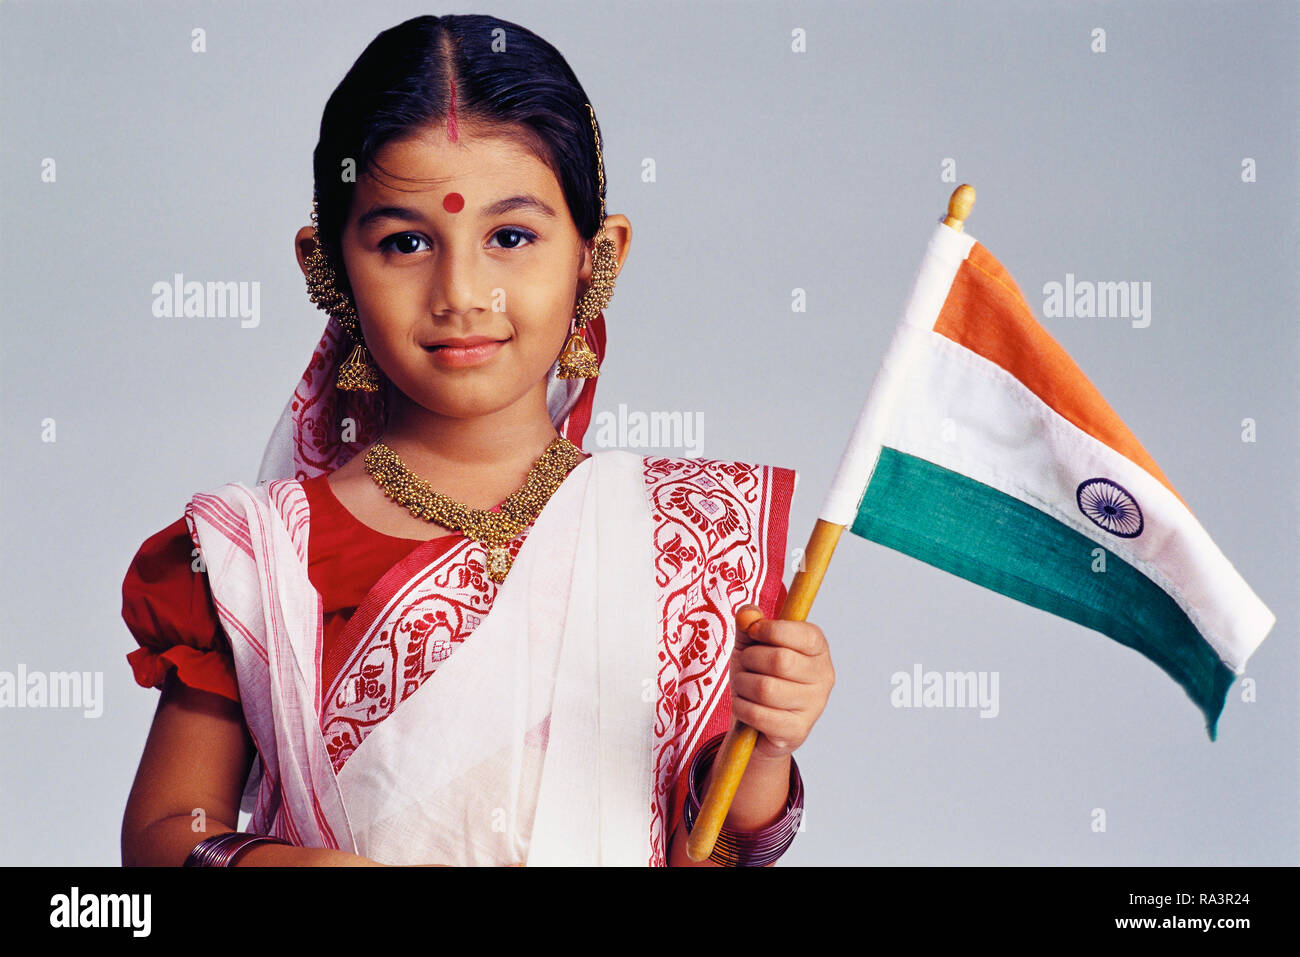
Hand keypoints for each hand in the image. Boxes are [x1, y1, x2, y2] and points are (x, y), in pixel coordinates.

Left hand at [728, 605, 833, 759]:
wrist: (758, 723)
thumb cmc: (758, 674)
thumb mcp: (752, 643)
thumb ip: (749, 623)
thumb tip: (747, 614)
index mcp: (818, 649)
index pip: (803, 635)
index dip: (771, 629)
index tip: (754, 632)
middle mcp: (823, 677)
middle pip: (780, 661)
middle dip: (750, 659)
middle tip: (745, 664)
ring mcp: (814, 706)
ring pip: (765, 689)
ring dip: (742, 684)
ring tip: (743, 685)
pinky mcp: (797, 731)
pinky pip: (759, 715)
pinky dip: (742, 707)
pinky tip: (744, 705)